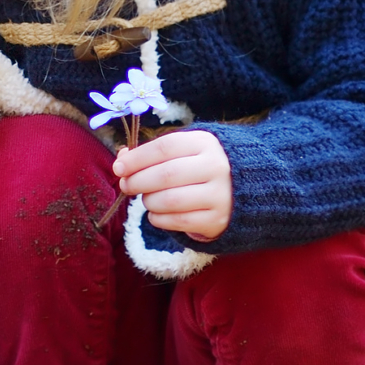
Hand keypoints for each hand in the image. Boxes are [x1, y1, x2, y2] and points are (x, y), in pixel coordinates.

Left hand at [113, 129, 233, 241]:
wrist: (245, 190)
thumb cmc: (201, 167)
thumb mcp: (183, 151)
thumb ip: (152, 154)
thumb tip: (121, 160)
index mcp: (205, 143)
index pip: (164, 148)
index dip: (137, 159)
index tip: (119, 168)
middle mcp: (216, 167)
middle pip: (166, 175)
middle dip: (138, 181)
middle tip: (126, 186)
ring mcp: (220, 195)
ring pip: (170, 200)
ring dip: (148, 202)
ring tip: (147, 200)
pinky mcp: (217, 219)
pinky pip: (178, 221)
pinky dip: (159, 219)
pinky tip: (156, 214)